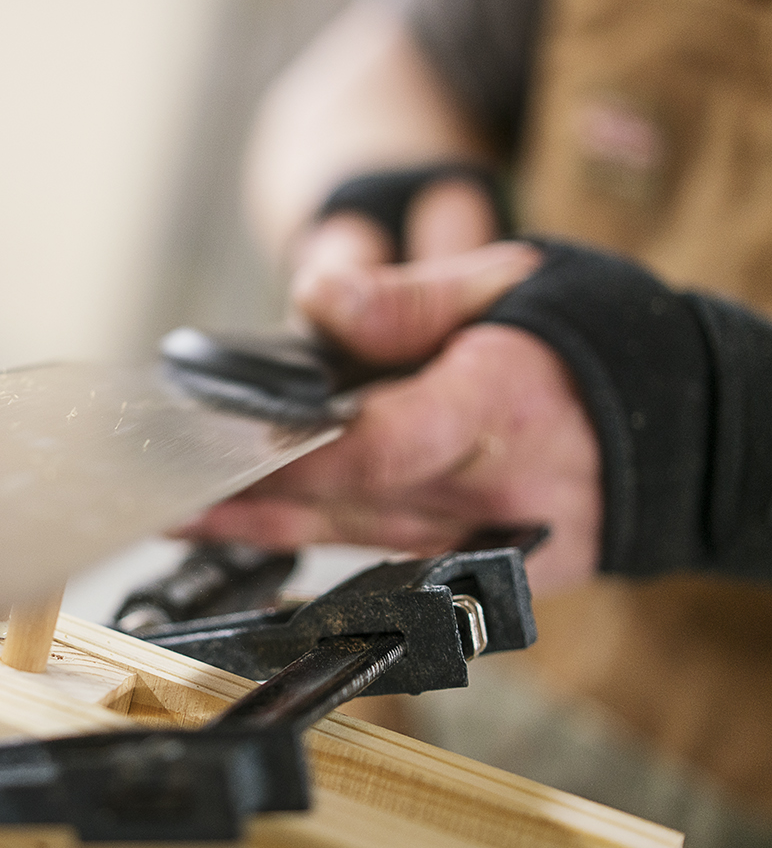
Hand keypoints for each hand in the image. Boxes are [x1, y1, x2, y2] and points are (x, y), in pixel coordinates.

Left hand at [184, 242, 602, 594]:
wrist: (688, 434)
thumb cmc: (594, 342)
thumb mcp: (517, 283)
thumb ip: (411, 298)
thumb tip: (317, 301)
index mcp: (499, 407)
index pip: (385, 444)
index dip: (302, 451)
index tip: (227, 437)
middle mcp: (484, 489)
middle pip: (344, 500)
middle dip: (245, 490)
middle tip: (159, 475)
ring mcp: (478, 540)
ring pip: (343, 535)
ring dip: (252, 523)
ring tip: (167, 505)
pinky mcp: (471, 565)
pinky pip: (369, 553)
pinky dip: (298, 536)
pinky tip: (233, 525)